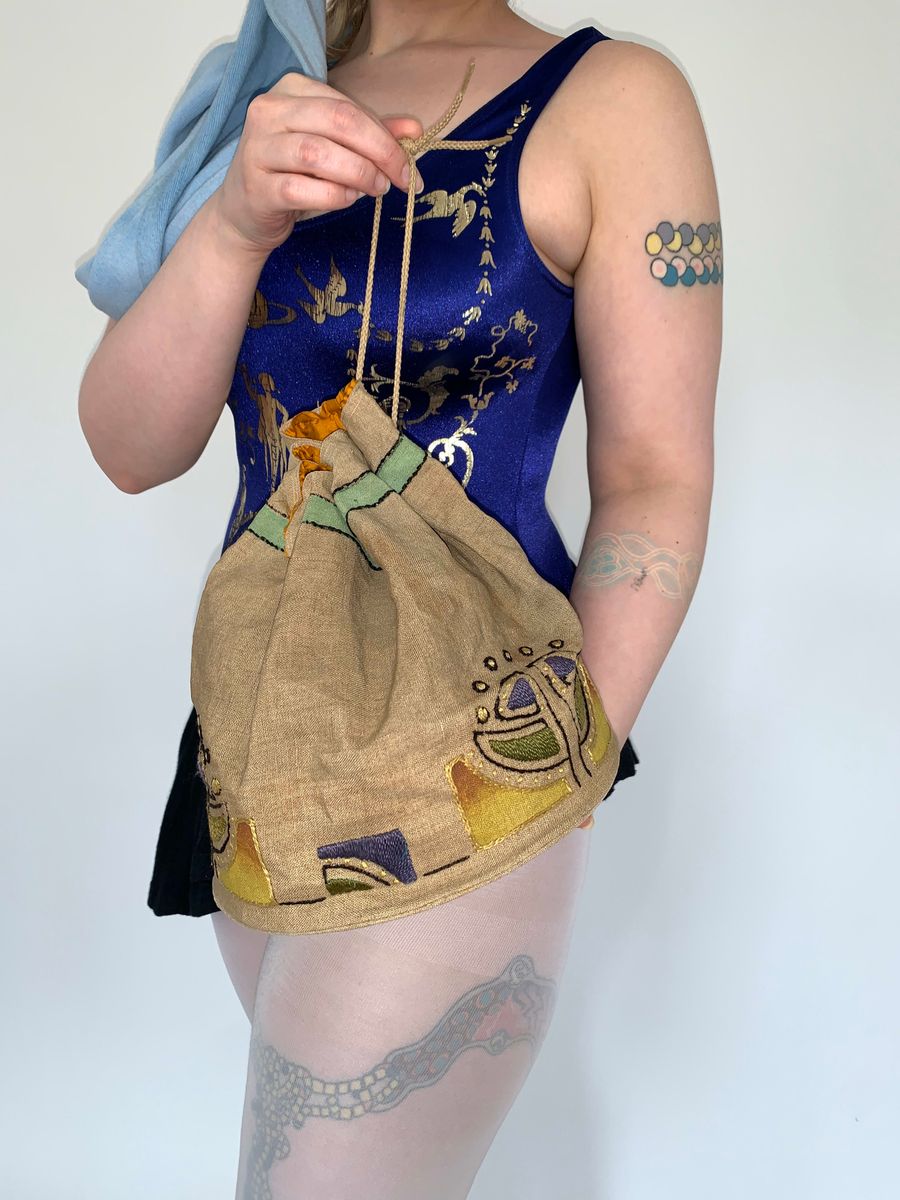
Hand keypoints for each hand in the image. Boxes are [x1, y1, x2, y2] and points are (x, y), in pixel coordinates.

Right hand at [212, 70, 424, 255]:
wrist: (245, 212)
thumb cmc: (293, 174)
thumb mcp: (333, 147)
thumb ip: (369, 134)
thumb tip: (414, 129)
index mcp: (291, 90)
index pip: (347, 107)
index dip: (385, 136)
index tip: (408, 166)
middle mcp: (269, 111)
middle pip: (337, 122)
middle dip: (379, 152)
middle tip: (400, 179)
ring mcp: (259, 148)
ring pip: (319, 153)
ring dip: (358, 173)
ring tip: (375, 189)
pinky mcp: (257, 187)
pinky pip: (303, 188)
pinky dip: (334, 196)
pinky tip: (347, 200)